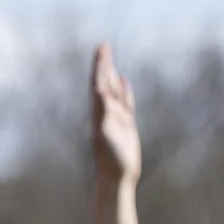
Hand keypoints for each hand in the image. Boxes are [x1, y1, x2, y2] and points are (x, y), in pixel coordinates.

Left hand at [90, 43, 139, 183]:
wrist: (116, 177)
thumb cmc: (110, 159)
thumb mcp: (105, 134)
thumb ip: (102, 112)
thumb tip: (97, 91)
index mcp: (99, 112)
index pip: (99, 82)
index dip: (100, 65)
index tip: (101, 47)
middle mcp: (105, 112)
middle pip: (104, 82)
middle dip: (104, 64)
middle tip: (104, 46)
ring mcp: (116, 118)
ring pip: (114, 90)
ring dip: (112, 74)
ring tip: (110, 60)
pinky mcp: (126, 125)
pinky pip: (125, 102)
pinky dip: (124, 90)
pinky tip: (124, 81)